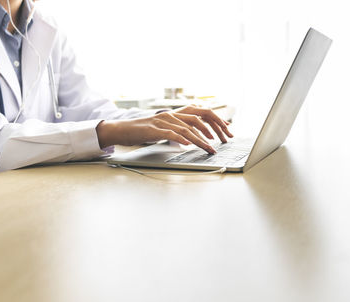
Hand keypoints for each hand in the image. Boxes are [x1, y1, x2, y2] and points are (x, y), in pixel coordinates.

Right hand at [96, 105, 232, 152]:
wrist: (122, 130)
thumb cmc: (143, 131)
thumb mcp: (164, 129)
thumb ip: (178, 131)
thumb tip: (192, 138)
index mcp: (175, 114)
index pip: (200, 113)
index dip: (215, 120)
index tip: (227, 129)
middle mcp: (171, 115)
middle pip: (198, 119)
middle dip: (213, 129)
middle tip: (223, 140)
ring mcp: (163, 121)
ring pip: (187, 128)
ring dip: (201, 140)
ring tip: (210, 148)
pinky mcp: (154, 130)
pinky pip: (171, 134)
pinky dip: (181, 139)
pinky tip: (189, 144)